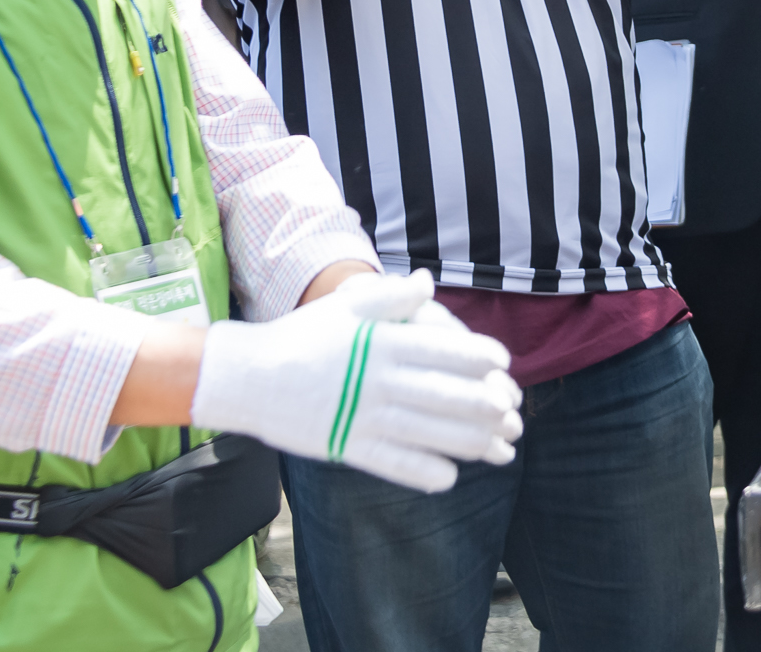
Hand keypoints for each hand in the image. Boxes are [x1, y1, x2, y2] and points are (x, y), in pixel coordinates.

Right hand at [193, 270, 523, 492]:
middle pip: (443, 395)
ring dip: (468, 442)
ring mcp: (362, 417)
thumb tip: (428, 283)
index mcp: (380, 344)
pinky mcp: (346, 447)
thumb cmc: (301, 337)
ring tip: (498, 449)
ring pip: (426, 432)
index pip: (441, 350)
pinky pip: (392, 463)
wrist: (247, 377)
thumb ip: (390, 296)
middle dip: (485, 406)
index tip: (503, 364)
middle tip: (513, 413)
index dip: (477, 357)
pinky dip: (423, 472)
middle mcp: (377, 381)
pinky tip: (450, 477)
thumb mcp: (345, 305)